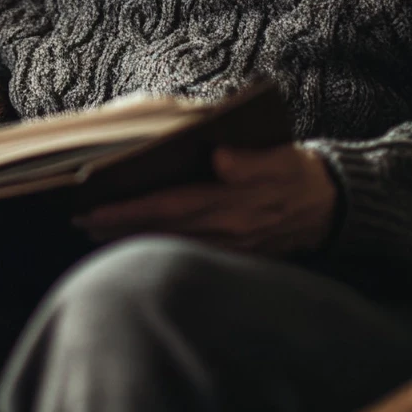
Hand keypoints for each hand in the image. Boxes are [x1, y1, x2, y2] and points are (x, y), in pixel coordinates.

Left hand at [77, 145, 338, 255]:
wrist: (332, 206)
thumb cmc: (294, 170)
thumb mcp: (276, 156)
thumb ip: (249, 159)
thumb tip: (219, 156)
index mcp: (231, 201)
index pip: (166, 206)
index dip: (126, 210)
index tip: (90, 208)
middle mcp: (227, 230)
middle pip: (160, 230)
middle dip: (117, 226)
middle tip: (78, 220)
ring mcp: (230, 248)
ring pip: (169, 244)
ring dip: (131, 239)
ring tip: (95, 230)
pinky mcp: (235, 256)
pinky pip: (187, 253)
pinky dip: (158, 246)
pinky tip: (136, 240)